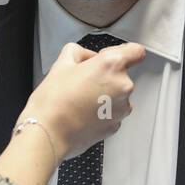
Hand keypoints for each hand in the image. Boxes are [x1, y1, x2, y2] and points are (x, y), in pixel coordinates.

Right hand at [23, 41, 145, 158]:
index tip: (114, 56)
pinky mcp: (116, 125)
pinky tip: (82, 112)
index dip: (124, 52)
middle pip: (122, 74)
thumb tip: (86, 57)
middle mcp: (123, 86)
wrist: (48, 133)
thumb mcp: (61, 63)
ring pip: (117, 94)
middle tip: (82, 81)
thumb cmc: (53, 101)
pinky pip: (112, 112)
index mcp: (111, 65)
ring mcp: (121, 108)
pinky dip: (102, 111)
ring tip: (80, 99)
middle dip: (104, 76)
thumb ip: (78, 52)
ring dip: (105, 94)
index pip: (136, 51)